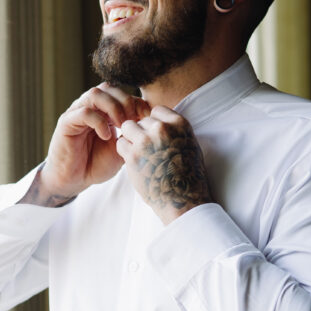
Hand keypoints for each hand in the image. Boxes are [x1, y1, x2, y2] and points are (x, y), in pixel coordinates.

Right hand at [20, 84, 150, 205]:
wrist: (74, 180)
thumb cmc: (96, 164)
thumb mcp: (121, 148)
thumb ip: (131, 133)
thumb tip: (146, 121)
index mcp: (104, 111)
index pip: (122, 94)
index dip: (137, 103)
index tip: (148, 118)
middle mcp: (90, 107)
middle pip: (109, 88)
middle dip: (126, 102)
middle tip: (134, 121)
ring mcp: (77, 112)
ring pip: (95, 94)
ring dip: (113, 107)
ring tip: (121, 126)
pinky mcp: (66, 122)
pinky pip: (83, 112)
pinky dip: (99, 121)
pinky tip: (107, 136)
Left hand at [116, 105, 212, 223]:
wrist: (182, 200)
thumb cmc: (188, 175)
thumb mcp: (190, 145)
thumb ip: (176, 131)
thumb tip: (161, 122)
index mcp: (179, 124)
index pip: (156, 110)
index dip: (153, 123)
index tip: (154, 135)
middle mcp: (162, 129)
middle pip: (141, 120)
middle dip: (141, 132)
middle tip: (146, 150)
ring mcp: (146, 142)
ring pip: (127, 127)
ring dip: (130, 138)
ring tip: (138, 153)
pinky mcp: (133, 156)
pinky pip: (120, 143)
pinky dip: (124, 151)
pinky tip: (133, 161)